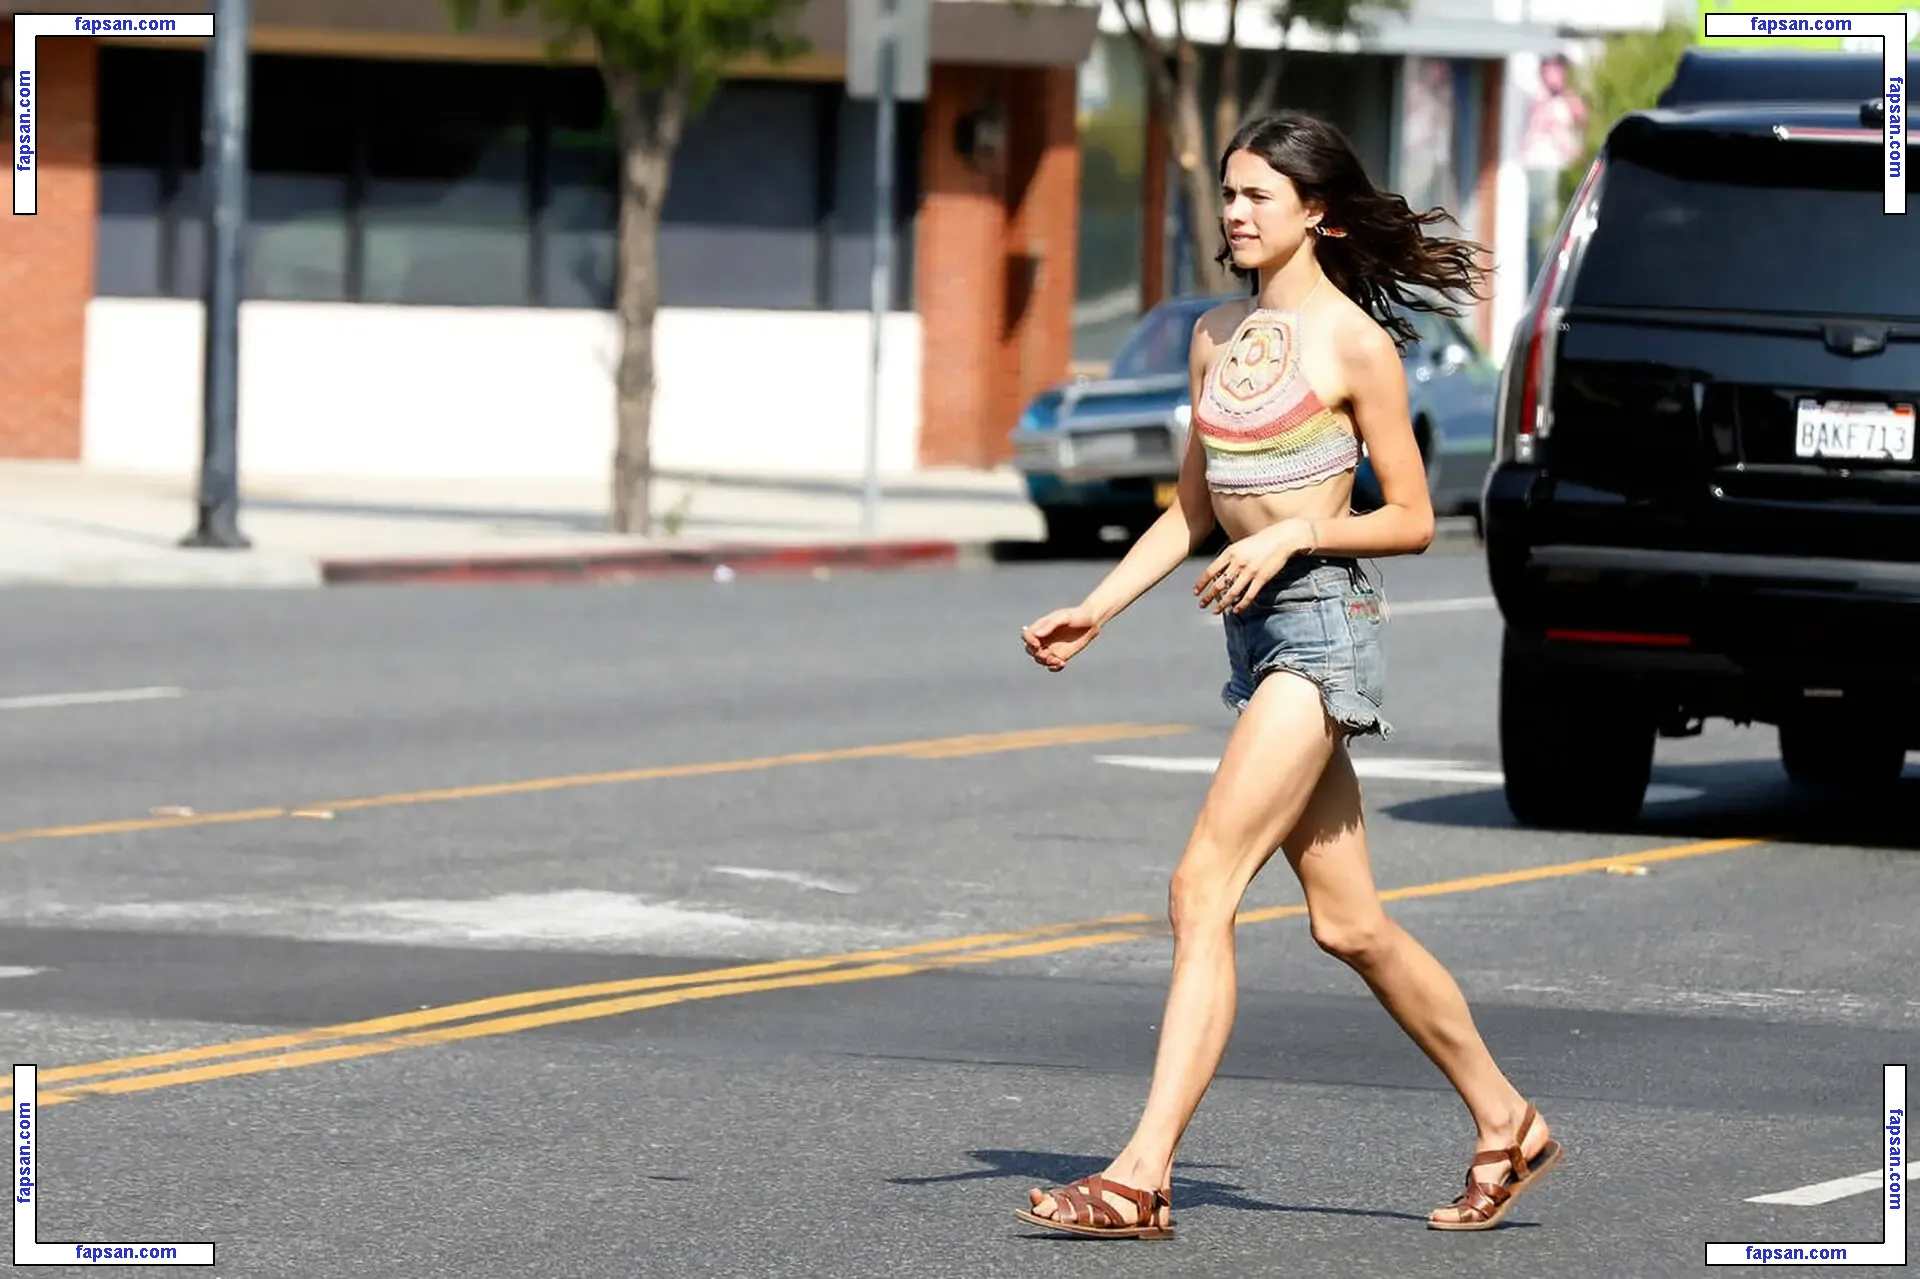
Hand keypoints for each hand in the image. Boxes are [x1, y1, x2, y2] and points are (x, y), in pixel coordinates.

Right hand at [1021, 606, 1101, 671]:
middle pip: (1030, 650)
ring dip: (1046, 662)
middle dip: (1037, 654)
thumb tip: (1037, 635)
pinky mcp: (1060, 656)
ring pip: (1039, 659)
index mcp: (1041, 627)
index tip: (1038, 645)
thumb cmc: (1077, 616)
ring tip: (1059, 661)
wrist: (1092, 623)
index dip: (1028, 641)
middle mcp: (1044, 638)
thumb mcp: (1064, 618)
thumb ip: (1050, 625)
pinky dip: (1054, 668)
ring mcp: (1051, 648)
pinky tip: (1063, 664)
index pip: (1026, 635)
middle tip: (1048, 655)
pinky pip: (1051, 666)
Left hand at [1194, 518, 1314, 613]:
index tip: (1196, 592)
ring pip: (1232, 593)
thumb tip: (1216, 572)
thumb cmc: (1260, 541)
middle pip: (1219, 584)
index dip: (1202, 583)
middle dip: (1208, 596)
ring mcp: (1250, 571)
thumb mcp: (1240, 545)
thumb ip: (1228, 558)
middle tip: (1202, 605)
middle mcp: (1238, 563)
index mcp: (1230, 553)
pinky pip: (1249, 595)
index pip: (1211, 571)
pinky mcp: (1261, 578)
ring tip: (1215, 611)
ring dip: (1222, 604)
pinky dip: (1241, 605)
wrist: (1281, 539)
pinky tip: (1235, 611)